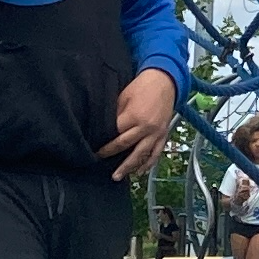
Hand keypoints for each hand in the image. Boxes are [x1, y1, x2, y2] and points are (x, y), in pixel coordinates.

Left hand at [105, 68, 179, 182]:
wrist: (165, 81)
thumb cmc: (140, 87)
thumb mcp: (123, 98)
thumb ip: (115, 115)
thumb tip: (103, 129)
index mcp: (134, 117)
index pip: (115, 136)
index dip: (104, 145)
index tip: (93, 151)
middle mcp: (146, 127)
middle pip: (126, 147)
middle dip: (111, 157)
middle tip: (98, 164)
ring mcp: (157, 132)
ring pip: (142, 154)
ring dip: (129, 167)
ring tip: (117, 177)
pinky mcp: (164, 134)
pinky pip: (157, 152)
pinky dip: (149, 164)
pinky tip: (140, 172)